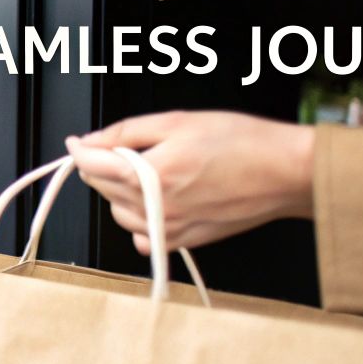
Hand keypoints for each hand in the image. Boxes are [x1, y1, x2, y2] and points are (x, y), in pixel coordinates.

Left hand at [63, 111, 314, 254]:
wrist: (286, 172)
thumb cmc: (241, 142)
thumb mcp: (177, 122)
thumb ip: (127, 132)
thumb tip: (90, 142)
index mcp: (151, 174)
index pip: (92, 166)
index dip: (79, 149)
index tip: (76, 141)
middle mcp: (156, 208)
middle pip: (102, 188)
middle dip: (103, 166)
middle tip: (125, 147)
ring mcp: (170, 229)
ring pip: (119, 212)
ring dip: (121, 191)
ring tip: (152, 170)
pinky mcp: (185, 241)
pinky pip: (142, 236)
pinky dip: (141, 219)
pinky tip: (159, 199)